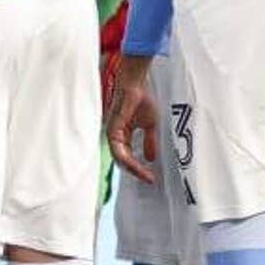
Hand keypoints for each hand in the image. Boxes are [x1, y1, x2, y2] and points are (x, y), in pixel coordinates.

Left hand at [105, 54, 159, 184]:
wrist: (137, 85)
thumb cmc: (141, 100)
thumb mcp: (150, 126)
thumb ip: (149, 142)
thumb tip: (151, 159)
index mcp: (123, 136)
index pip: (128, 157)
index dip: (139, 168)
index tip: (151, 177)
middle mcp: (116, 137)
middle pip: (123, 162)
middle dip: (137, 172)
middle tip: (149, 180)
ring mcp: (113, 134)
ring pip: (120, 159)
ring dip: (134, 169)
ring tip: (146, 176)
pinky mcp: (113, 131)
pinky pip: (119, 151)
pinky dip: (129, 160)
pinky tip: (139, 165)